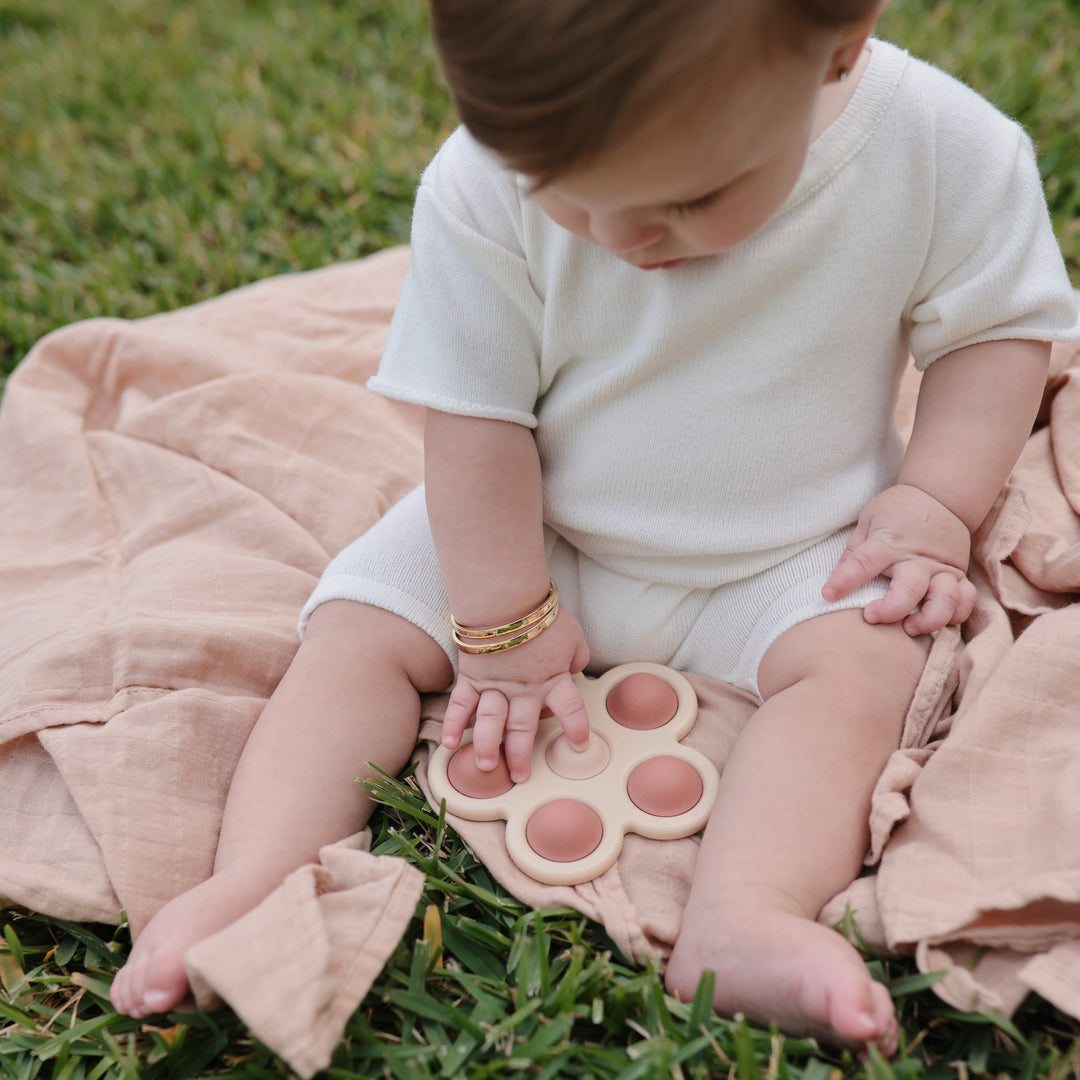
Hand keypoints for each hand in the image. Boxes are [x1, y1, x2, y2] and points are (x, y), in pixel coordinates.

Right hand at [441, 607, 590, 782]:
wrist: (505, 597)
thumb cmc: (540, 612)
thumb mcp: (572, 632)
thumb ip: (577, 654)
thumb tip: (576, 667)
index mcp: (552, 678)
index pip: (570, 709)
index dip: (576, 728)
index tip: (579, 744)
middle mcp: (524, 689)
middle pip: (523, 728)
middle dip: (522, 755)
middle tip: (520, 776)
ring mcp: (495, 685)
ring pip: (492, 723)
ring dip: (488, 747)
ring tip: (487, 767)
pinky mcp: (472, 676)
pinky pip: (461, 704)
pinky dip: (454, 723)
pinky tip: (450, 743)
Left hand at [822, 484, 977, 634]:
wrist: (941, 496)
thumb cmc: (897, 511)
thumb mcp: (868, 522)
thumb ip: (854, 553)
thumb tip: (834, 582)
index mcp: (888, 543)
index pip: (863, 562)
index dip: (845, 580)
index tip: (828, 595)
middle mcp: (916, 558)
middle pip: (909, 588)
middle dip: (892, 609)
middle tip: (872, 616)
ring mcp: (941, 567)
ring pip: (945, 599)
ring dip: (929, 619)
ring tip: (909, 627)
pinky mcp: (958, 574)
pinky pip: (965, 599)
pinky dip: (957, 615)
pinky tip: (939, 620)